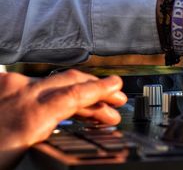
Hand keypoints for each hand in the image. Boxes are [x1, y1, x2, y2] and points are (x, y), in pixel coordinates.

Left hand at [0, 70, 126, 169]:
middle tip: (115, 100)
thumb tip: (78, 121)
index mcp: (30, 117)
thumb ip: (53, 132)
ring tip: (94, 109)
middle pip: (71, 81)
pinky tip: (62, 104)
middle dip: (97, 88)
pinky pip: (35, 84)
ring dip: (77, 93)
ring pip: (55, 82)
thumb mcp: (26, 153)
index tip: (117, 86)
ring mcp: (10, 86)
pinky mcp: (0, 84)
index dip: (102, 89)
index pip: (77, 95)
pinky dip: (54, 92)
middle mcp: (22, 94)